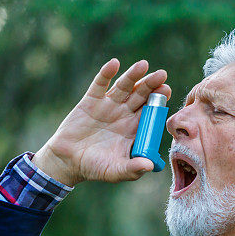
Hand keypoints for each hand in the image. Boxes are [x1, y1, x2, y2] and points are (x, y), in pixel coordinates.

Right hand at [32, 59, 170, 185]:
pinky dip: (106, 73)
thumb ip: (132, 169)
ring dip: (133, 75)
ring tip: (143, 65)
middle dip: (151, 85)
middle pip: (141, 95)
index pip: (151, 112)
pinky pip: (99, 84)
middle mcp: (124, 114)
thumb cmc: (95, 168)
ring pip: (124, 87)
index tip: (167, 91)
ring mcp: (108, 106)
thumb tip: (149, 166)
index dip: (159, 101)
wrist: (67, 162)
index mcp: (135, 129)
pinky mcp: (91, 101)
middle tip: (162, 75)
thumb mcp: (115, 171)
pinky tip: (114, 64)